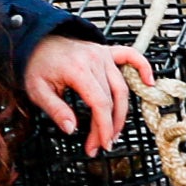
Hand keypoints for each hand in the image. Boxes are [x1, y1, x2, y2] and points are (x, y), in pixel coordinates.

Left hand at [24, 34, 152, 156]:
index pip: (99, 103)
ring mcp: (103, 54)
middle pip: (112, 99)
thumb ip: (55, 110)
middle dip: (109, 126)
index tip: (100, 145)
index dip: (103, 127)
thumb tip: (71, 129)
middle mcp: (94, 60)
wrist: (36, 40)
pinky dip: (143, 68)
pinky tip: (150, 82)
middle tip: (102, 145)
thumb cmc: (36, 65)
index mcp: (77, 69)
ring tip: (115, 132)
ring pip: (122, 87)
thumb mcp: (37, 90)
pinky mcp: (107, 51)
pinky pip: (131, 56)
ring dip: (122, 112)